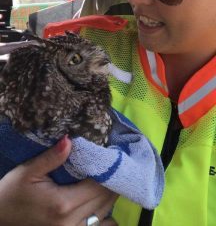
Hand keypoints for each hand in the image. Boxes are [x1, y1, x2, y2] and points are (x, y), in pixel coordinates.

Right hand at [0, 136, 117, 225]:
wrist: (1, 218)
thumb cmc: (13, 192)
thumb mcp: (28, 172)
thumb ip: (51, 157)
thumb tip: (70, 140)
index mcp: (63, 204)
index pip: (100, 186)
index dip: (109, 169)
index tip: (113, 154)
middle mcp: (73, 222)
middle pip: (107, 199)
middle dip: (112, 179)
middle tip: (111, 162)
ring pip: (107, 212)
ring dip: (109, 194)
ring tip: (104, 178)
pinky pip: (101, 225)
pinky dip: (104, 212)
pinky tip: (96, 199)